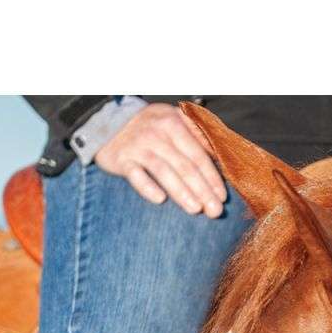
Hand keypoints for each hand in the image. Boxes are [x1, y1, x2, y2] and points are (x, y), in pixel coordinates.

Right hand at [95, 104, 226, 216]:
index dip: (212, 176)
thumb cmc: (151, 128)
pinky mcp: (121, 159)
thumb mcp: (174, 121)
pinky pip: (135, 175)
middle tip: (215, 211)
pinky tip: (160, 200)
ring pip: (164, 172)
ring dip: (181, 192)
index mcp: (174, 122)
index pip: (198, 154)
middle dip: (203, 190)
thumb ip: (197, 135)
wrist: (108, 124)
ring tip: (196, 210)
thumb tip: (221, 158)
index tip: (223, 196)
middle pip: (184, 166)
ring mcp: (138, 146)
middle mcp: (156, 133)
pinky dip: (147, 187)